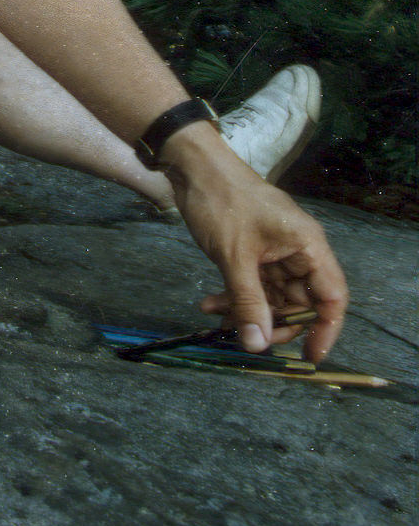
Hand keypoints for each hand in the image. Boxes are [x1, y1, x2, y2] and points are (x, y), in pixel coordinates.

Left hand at [166, 140, 348, 363]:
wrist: (193, 168)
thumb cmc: (222, 203)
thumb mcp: (235, 258)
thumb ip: (249, 303)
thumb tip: (258, 346)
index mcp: (308, 246)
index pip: (331, 297)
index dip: (325, 329)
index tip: (309, 357)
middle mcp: (298, 251)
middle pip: (299, 302)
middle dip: (273, 323)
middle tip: (246, 338)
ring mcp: (274, 252)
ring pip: (271, 297)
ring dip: (246, 311)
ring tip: (215, 316)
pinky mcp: (253, 252)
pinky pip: (252, 285)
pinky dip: (234, 297)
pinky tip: (209, 304)